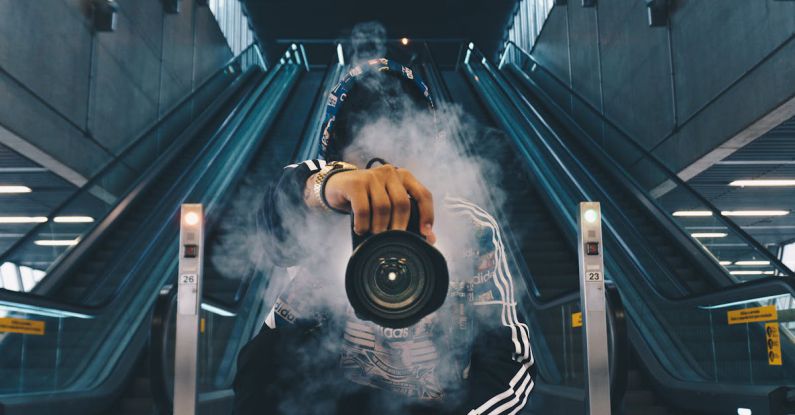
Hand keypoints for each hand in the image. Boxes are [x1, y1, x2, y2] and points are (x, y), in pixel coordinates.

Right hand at [318, 165, 434, 242]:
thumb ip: (408, 217)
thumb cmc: (368, 198)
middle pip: (402, 203)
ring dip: (379, 227)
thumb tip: (430, 238)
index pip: (423, 194)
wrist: (338, 186)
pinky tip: (360, 229)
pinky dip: (363, 224)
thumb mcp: (389, 203)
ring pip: (383, 207)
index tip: (425, 234)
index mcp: (404, 177)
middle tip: (394, 240)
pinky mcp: (355, 183)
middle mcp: (390, 173)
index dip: (427, 215)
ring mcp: (372, 176)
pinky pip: (363, 209)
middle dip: (399, 226)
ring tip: (374, 235)